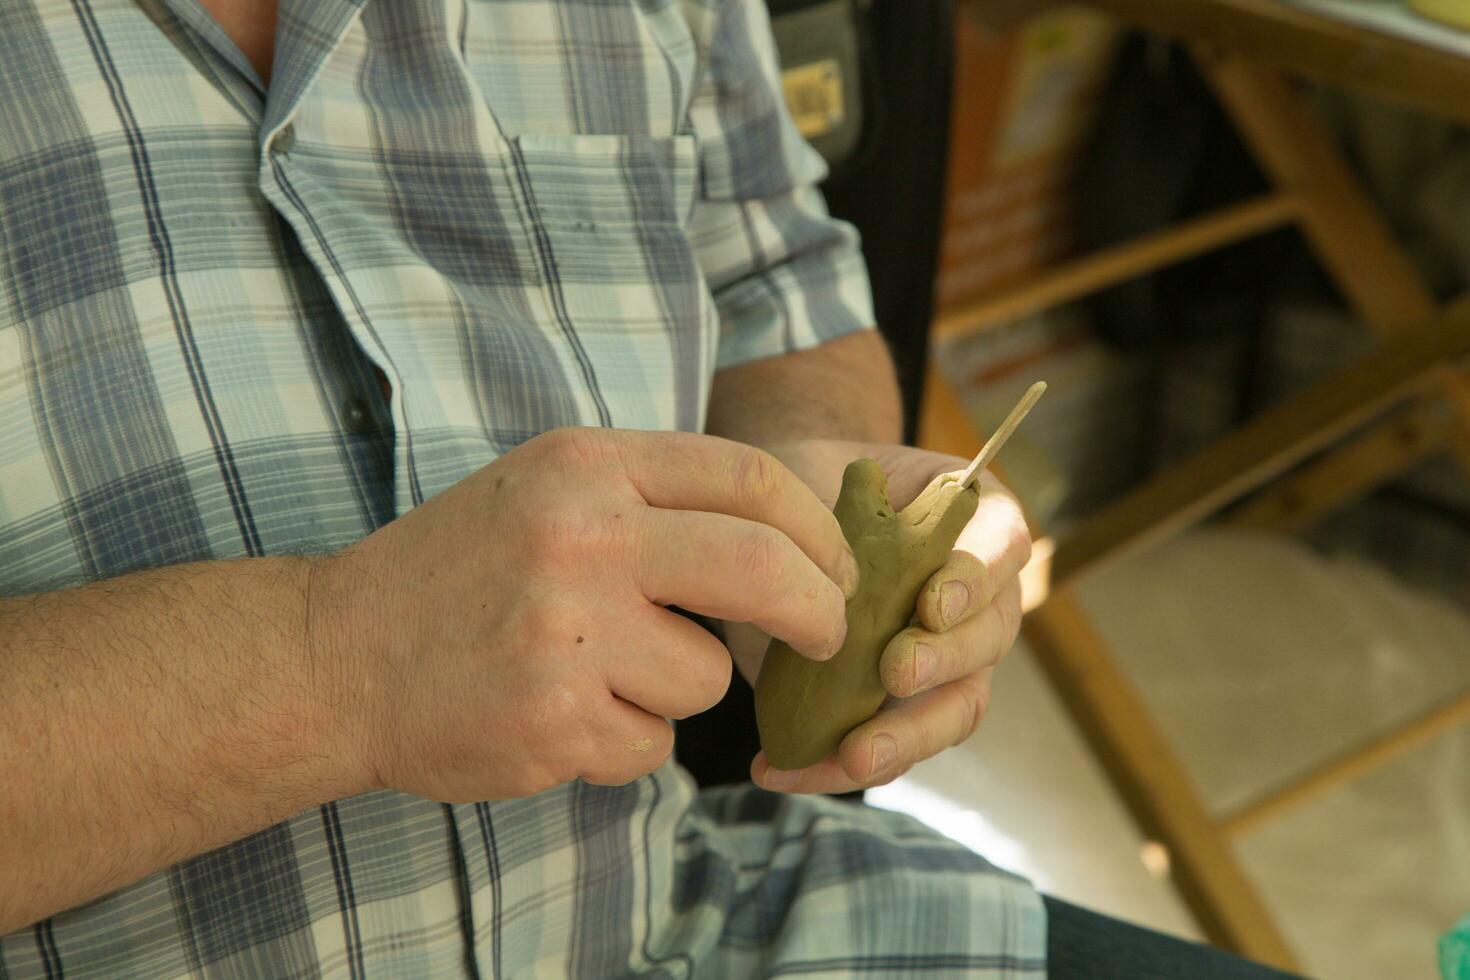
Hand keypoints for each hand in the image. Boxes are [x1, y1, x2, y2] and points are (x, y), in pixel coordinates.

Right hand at [311, 427, 858, 802]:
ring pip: (706, 676)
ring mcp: (568, 633)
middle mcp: (582, 539)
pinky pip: (651, 742)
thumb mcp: (546, 489)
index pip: (750, 477)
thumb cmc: (456, 570)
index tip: (836, 567)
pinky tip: (560, 712)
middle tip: (825, 634)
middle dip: (818, 612)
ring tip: (597, 673)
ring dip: (677, 687)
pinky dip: (624, 738)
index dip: (816, 529)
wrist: (336, 654)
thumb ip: (652, 498)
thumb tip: (787, 538)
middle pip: (764, 571)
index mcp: (586, 467)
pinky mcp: (556, 720)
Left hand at [733, 439, 1029, 794]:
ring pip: (953, 711)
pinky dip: (838, 766)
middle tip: (896, 672)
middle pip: (987, 642)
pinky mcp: (900, 710)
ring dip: (906, 740)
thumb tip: (832, 557)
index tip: (932, 602)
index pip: (1001, 548)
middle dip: (944, 662)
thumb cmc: (827, 489)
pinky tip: (785, 769)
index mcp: (979, 528)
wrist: (784, 524)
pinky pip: (891, 747)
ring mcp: (948, 664)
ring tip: (852, 756)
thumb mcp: (842, 478)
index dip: (974, 580)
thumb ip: (856, 504)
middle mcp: (979, 603)